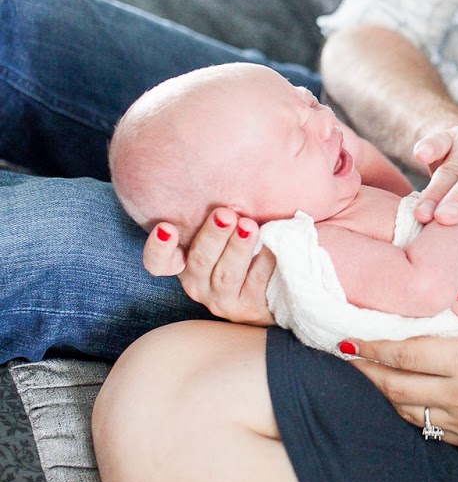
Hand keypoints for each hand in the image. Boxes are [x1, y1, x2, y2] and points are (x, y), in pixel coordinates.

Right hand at [142, 208, 276, 325]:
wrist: (274, 290)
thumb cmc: (243, 248)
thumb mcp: (223, 233)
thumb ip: (218, 217)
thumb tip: (221, 173)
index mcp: (185, 263)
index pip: (159, 262)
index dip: (159, 247)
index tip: (167, 227)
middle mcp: (198, 284)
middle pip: (200, 261)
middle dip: (213, 235)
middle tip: (226, 214)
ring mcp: (223, 299)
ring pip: (227, 273)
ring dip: (238, 248)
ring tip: (250, 226)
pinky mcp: (250, 308)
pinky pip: (257, 281)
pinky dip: (265, 259)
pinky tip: (273, 243)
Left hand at [342, 290, 457, 461]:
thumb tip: (450, 293)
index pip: (405, 355)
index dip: (372, 348)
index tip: (349, 341)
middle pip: (396, 386)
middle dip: (366, 372)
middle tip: (346, 359)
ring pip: (408, 411)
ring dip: (384, 394)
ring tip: (372, 378)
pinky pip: (431, 430)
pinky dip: (410, 415)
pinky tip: (408, 405)